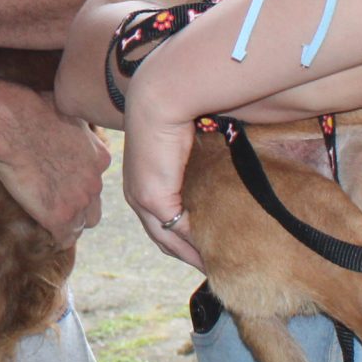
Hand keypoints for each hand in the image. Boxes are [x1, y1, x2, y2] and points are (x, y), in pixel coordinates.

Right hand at [0, 88, 110, 242]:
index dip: (79, 183)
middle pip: (94, 206)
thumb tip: (69, 120)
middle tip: (58, 204)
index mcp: (100, 157)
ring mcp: (79, 201)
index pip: (96, 181)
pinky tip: (46, 233)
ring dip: (69, 224)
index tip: (63, 182)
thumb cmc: (33, 110)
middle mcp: (95, 181)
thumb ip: (76, 127)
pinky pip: (64, 239)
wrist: (13, 125)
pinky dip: (56, 237)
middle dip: (79, 207)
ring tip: (51, 220)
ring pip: (82, 225)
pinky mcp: (59, 216)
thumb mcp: (68, 111)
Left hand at [121, 38, 208, 270]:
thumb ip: (201, 164)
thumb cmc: (181, 109)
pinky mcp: (153, 198)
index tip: (210, 251)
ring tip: (218, 267)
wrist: (163, 94)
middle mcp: (137, 194)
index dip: (184, 238)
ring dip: (191, 256)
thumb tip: (223, 171)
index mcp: (144, 180)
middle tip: (216, 268)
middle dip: (188, 254)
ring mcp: (142, 198)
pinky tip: (214, 255)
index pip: (163, 220)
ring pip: (167, 240)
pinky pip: (177, 232)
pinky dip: (195, 246)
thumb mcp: (192, 145)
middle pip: (163, 238)